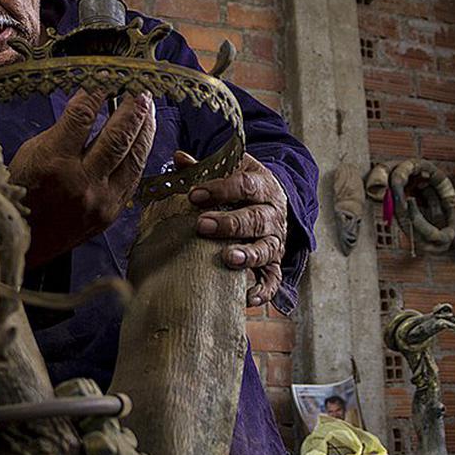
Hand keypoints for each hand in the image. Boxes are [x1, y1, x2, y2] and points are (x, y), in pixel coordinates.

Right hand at [10, 89, 155, 266]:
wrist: (23, 242)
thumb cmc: (21, 192)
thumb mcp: (30, 153)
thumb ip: (62, 131)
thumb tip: (89, 104)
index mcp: (53, 162)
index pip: (82, 116)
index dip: (96, 91)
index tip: (105, 76)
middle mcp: (80, 181)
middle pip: (117, 135)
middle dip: (132, 107)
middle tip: (139, 87)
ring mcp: (100, 199)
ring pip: (134, 156)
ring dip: (144, 127)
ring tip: (147, 107)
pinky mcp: (111, 212)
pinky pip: (133, 176)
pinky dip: (140, 153)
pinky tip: (142, 137)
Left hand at [176, 152, 287, 306]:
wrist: (273, 201)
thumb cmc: (244, 186)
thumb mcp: (231, 171)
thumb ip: (205, 168)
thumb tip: (178, 158)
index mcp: (263, 186)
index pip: (245, 185)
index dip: (220, 189)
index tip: (194, 194)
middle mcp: (273, 214)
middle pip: (256, 218)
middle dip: (229, 223)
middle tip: (202, 225)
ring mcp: (275, 240)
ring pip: (267, 248)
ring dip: (248, 254)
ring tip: (228, 258)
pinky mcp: (275, 263)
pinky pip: (273, 278)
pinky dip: (263, 289)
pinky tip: (246, 296)